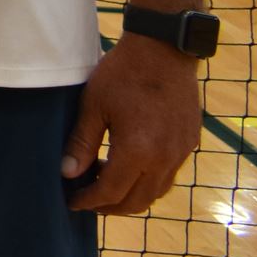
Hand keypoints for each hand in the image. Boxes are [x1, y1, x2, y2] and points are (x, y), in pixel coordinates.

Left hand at [63, 32, 200, 212]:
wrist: (164, 50)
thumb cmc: (122, 73)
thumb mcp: (93, 105)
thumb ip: (81, 142)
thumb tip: (67, 173)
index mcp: (139, 150)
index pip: (112, 192)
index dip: (90, 201)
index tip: (72, 202)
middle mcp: (165, 158)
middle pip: (138, 201)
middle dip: (110, 206)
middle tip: (88, 200)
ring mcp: (181, 152)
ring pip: (156, 191)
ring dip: (131, 196)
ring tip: (105, 184)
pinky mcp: (189, 143)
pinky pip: (169, 175)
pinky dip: (148, 181)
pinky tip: (128, 167)